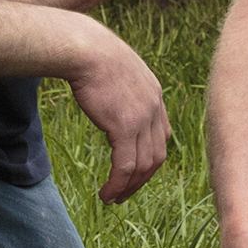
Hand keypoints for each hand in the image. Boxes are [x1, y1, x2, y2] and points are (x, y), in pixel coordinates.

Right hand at [66, 24, 170, 203]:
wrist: (85, 48)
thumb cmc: (91, 54)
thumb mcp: (117, 70)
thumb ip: (121, 87)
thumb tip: (108, 93)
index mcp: (154, 94)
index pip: (162, 136)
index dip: (151, 157)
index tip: (136, 170)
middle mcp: (154, 108)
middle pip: (157, 156)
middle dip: (142, 179)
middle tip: (125, 193)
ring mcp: (142, 118)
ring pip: (143, 166)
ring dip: (128, 187)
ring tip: (112, 199)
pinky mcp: (125, 127)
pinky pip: (126, 166)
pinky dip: (118, 184)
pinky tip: (106, 193)